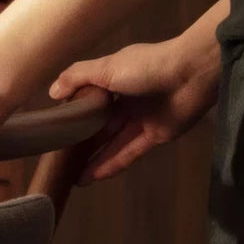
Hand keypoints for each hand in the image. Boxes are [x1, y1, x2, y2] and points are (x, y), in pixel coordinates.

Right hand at [49, 30, 220, 183]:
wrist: (191, 73)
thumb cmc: (146, 66)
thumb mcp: (105, 67)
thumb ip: (77, 77)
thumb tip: (52, 93)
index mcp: (115, 79)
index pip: (90, 99)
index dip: (74, 113)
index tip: (55, 128)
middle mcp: (127, 100)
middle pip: (101, 125)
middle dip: (83, 142)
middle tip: (61, 159)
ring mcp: (142, 119)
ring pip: (113, 142)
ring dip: (95, 159)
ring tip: (73, 176)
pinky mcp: (156, 135)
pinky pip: (130, 151)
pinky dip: (113, 163)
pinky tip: (95, 176)